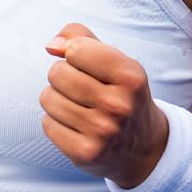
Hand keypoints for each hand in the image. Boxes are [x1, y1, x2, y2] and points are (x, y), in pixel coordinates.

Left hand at [39, 23, 168, 187]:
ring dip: (57, 99)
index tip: (87, 65)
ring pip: (48, 98)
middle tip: (83, 89)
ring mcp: (102, 131)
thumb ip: (81, 38)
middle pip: (57, 73)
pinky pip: (47, 124)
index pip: (76, 49)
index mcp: (130, 76)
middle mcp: (119, 105)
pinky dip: (56, 122)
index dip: (75, 54)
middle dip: (63, 77)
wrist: (144, 147)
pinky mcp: (85, 152)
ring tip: (80, 107)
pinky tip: (77, 126)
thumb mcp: (115, 60)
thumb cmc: (122, 94)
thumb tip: (51, 45)